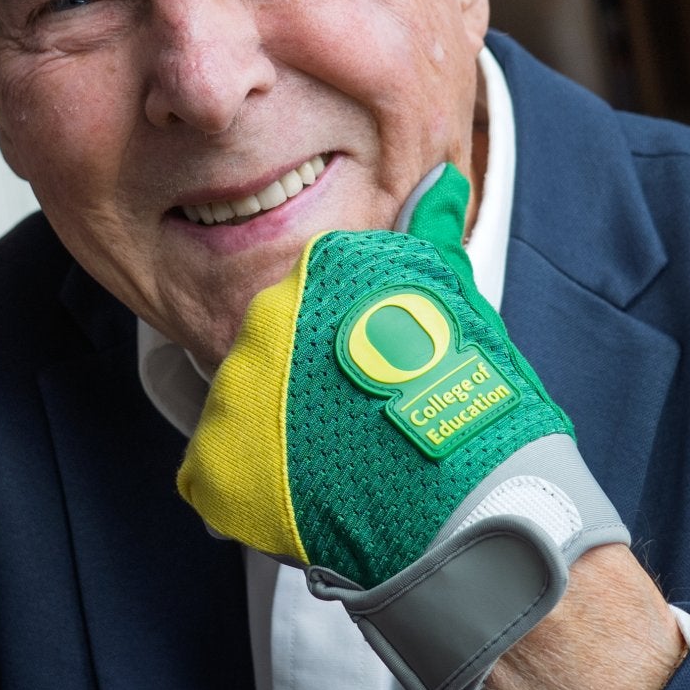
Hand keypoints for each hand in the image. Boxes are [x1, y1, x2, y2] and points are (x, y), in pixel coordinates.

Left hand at [177, 163, 629, 689]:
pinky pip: (219, 477)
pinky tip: (306, 504)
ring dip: (279, 442)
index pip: (306, 303)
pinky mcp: (216, 458)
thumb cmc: (473, 399)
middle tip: (352, 430)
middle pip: (270, 354)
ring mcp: (235, 387)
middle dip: (303, 392)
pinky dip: (253, 495)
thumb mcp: (455, 297)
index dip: (338, 350)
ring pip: (244, 412)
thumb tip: (437, 184)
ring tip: (338, 473)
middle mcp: (264, 317)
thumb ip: (431, 235)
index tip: (366, 379)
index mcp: (319, 272)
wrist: (466, 499)